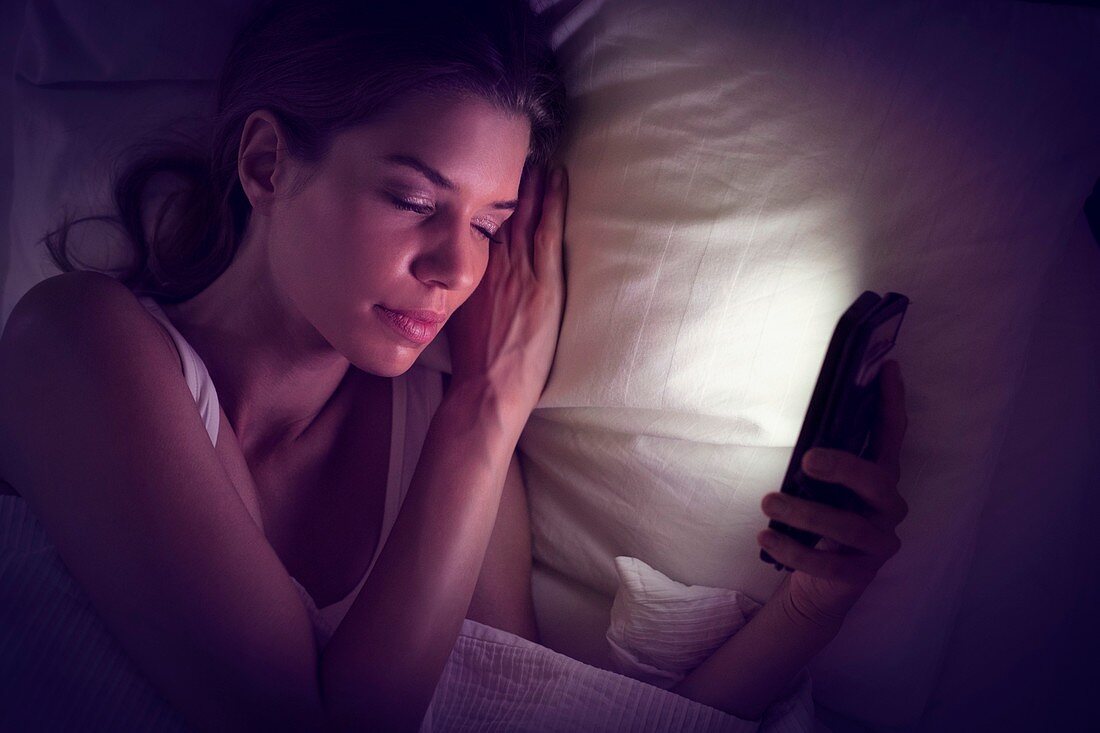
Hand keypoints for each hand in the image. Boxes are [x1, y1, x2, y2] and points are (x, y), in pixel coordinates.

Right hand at [444, 161, 567, 415]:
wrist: (488, 388)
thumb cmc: (473, 364)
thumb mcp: (454, 317)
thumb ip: (460, 290)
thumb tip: (457, 276)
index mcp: (466, 272)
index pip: (477, 225)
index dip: (484, 199)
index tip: (488, 176)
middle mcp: (489, 264)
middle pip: (499, 212)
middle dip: (509, 180)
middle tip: (517, 150)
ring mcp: (518, 270)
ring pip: (525, 213)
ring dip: (532, 181)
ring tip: (539, 155)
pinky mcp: (543, 281)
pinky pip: (549, 229)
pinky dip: (553, 199)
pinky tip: (558, 176)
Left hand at [758, 359, 908, 626]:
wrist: (819, 585)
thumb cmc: (818, 524)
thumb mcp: (820, 490)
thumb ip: (821, 465)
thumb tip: (802, 434)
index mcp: (879, 479)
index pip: (892, 436)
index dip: (892, 404)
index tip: (888, 368)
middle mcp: (888, 508)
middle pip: (877, 482)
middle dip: (844, 468)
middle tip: (807, 458)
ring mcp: (879, 543)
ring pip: (848, 526)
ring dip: (805, 513)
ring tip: (768, 502)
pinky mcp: (861, 575)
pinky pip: (828, 563)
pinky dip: (794, 550)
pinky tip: (766, 537)